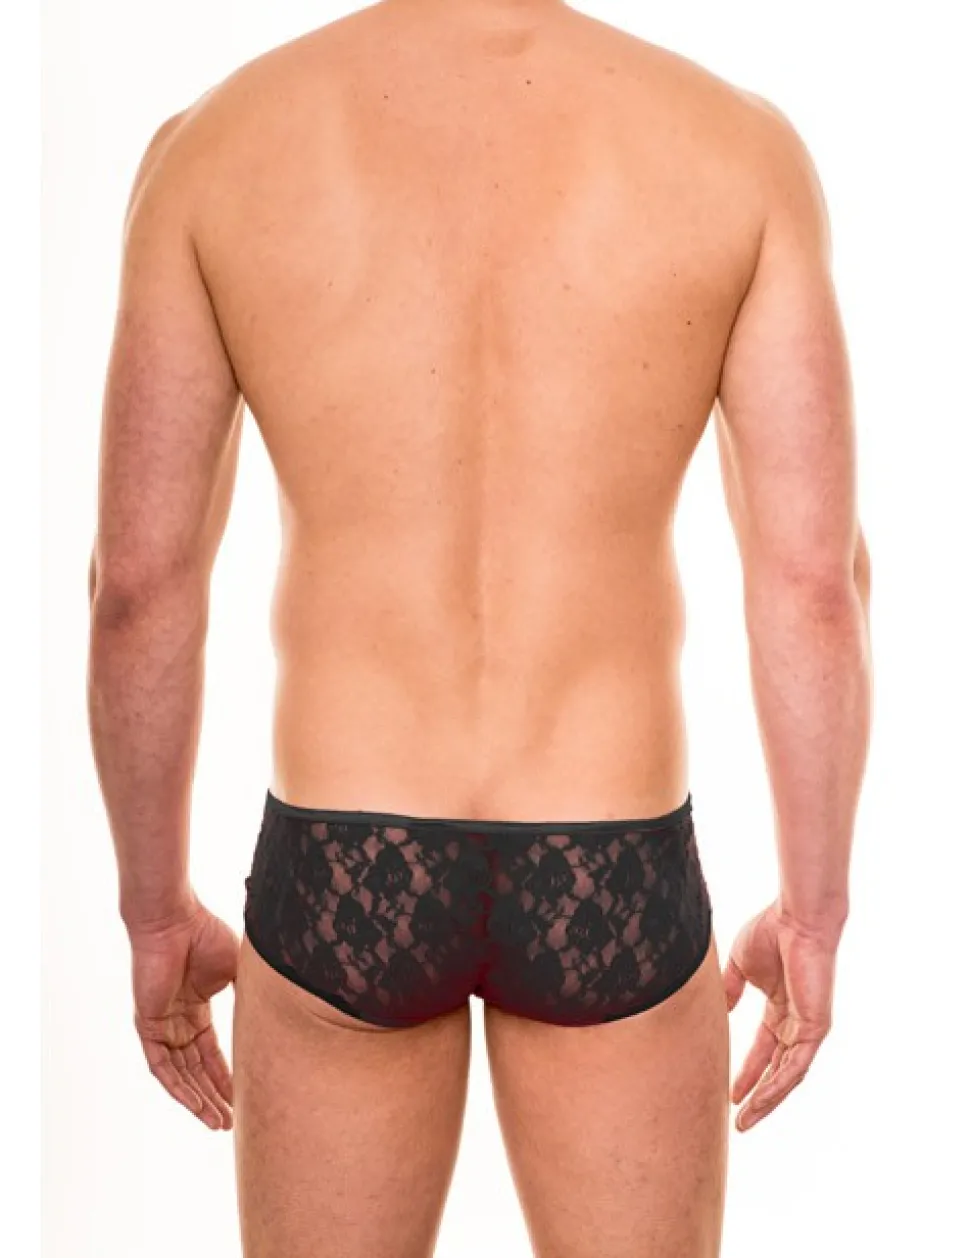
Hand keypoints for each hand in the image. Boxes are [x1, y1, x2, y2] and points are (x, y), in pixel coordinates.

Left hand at [128, 894, 239, 1130]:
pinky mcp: (148, 1025)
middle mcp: (178, 1020)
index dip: (228, 1075)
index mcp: (197, 1007)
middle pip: (197, 1069)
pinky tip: (196, 1105)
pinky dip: (179, 1087)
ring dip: (198, 1099)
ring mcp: (162, 1024)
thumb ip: (251, 996)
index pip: (212, 1052)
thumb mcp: (239, 970)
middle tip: (233, 1121)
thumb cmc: (205, 935)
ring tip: (219, 1123)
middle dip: (215, 1096)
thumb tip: (276, 1017)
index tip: (246, 1095)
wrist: (175, 919)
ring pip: (180, 1074)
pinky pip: (162, 1066)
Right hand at [722, 900, 839, 1131]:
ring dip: (767, 1099)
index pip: (764, 1049)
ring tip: (746, 1120)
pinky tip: (761, 1100)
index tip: (730, 1093)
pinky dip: (778, 1085)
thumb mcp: (740, 966)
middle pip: (776, 1069)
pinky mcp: (816, 1028)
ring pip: (788, 1075)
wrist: (796, 920)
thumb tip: (720, 1012)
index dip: (747, 1070)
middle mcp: (796, 1022)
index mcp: (780, 1007)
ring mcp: (808, 1027)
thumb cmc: (771, 932)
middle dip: (758, 1094)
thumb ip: (731, 990)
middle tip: (739, 1118)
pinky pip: (797, 1066)